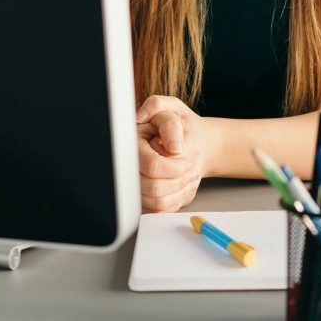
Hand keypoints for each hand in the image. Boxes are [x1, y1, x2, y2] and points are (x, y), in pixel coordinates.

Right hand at [135, 95, 208, 212]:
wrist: (190, 141)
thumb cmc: (180, 124)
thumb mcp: (173, 110)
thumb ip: (170, 123)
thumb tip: (172, 146)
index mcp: (132, 144)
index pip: (152, 166)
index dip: (174, 167)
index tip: (186, 159)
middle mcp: (129, 166)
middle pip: (153, 188)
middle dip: (179, 179)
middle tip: (191, 168)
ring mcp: (135, 184)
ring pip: (157, 203)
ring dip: (180, 191)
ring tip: (191, 176)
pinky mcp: (143, 198)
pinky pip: (161, 210)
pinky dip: (178, 199)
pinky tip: (185, 185)